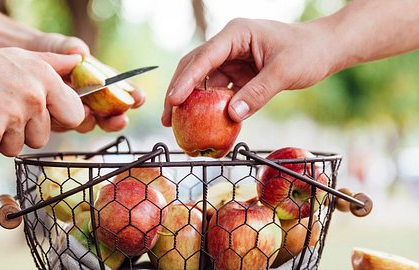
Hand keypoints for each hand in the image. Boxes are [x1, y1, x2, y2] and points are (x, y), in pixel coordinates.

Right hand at [0, 44, 83, 156]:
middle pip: (42, 138)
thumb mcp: (22, 58)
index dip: (61, 121)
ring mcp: (12, 115)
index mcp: (45, 78)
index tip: (48, 118)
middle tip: (4, 111)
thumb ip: (53, 62)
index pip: (74, 115)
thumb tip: (79, 61)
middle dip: (24, 132)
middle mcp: (33, 96)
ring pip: (17, 147)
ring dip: (1, 137)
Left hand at [27, 33, 145, 132]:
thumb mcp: (61, 45)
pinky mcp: (56, 119)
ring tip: (86, 112)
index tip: (139, 98)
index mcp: (101, 82)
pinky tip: (58, 112)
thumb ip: (71, 47)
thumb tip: (80, 52)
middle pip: (110, 117)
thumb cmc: (49, 50)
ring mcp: (74, 112)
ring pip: (88, 125)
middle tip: (120, 120)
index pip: (123, 91)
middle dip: (116, 120)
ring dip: (91, 122)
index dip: (133, 96)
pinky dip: (63, 121)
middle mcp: (92, 101)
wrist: (24, 59)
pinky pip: (64, 125)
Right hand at [162, 18, 335, 124]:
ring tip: (178, 123)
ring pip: (203, 80)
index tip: (173, 100)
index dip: (186, 80)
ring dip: (191, 102)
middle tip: (168, 117)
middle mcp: (229, 45)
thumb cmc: (308, 52)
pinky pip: (219, 90)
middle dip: (179, 91)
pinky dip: (210, 106)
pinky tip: (202, 121)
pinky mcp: (239, 73)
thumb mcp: (285, 72)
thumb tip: (231, 116)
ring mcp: (232, 59)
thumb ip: (258, 93)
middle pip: (195, 67)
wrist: (325, 49)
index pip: (204, 57)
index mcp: (237, 34)